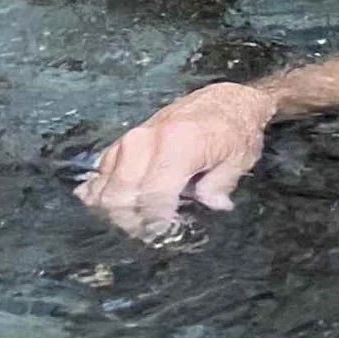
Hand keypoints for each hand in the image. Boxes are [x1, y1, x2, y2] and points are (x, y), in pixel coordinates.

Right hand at [75, 81, 275, 240]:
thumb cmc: (235, 132)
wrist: (224, 101)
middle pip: (119, 195)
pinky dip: (105, 193)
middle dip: (131, 222)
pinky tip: (124, 205)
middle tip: (151, 234)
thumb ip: (218, 189)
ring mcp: (130, 139)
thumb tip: (207, 208)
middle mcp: (146, 140)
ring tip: (140, 221)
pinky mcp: (123, 141)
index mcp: (178, 144)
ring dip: (116, 210)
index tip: (165, 236)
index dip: (155, 224)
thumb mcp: (237, 162)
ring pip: (103, 186)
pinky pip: (101, 173)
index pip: (152, 196)